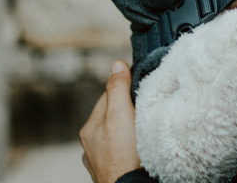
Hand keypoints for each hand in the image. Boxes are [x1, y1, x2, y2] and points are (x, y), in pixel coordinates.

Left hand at [79, 60, 141, 182]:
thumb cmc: (125, 155)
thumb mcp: (121, 114)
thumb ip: (118, 89)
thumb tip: (116, 64)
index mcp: (90, 128)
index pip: (108, 96)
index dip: (125, 88)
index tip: (142, 88)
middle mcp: (91, 145)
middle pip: (112, 116)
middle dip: (127, 110)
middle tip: (146, 109)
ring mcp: (101, 161)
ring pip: (116, 136)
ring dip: (128, 131)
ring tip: (144, 130)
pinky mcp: (113, 172)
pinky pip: (121, 153)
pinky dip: (129, 149)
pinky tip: (140, 151)